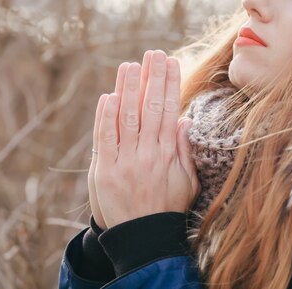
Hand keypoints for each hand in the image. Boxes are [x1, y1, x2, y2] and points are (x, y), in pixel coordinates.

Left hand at [89, 50, 199, 229]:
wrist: (142, 237)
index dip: (170, 84)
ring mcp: (125, 160)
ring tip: (131, 65)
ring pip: (127, 117)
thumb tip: (186, 119)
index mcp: (168, 153)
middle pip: (150, 107)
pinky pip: (105, 138)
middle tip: (154, 54)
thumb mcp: (187, 181)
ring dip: (128, 89)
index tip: (172, 63)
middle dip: (152, 78)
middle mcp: (147, 152)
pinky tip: (110, 96)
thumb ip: (186, 150)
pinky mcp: (104, 170)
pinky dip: (106, 116)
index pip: (169, 110)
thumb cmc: (167, 207)